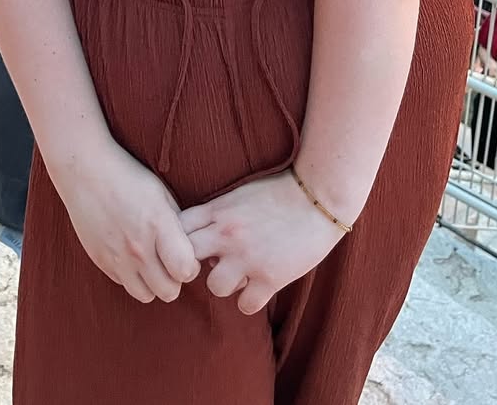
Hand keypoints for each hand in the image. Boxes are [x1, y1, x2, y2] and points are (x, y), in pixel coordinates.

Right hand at [48, 139, 199, 304]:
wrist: (85, 171)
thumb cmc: (128, 176)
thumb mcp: (161, 194)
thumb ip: (177, 225)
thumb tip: (190, 250)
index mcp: (157, 225)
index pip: (185, 271)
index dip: (192, 267)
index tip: (188, 255)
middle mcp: (137, 247)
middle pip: (168, 291)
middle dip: (175, 279)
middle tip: (171, 261)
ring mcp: (116, 257)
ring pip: (145, 295)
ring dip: (153, 283)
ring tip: (152, 262)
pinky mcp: (100, 260)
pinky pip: (124, 283)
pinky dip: (132, 276)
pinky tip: (131, 255)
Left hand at [180, 171, 346, 315]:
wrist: (319, 196)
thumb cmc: (280, 192)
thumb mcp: (241, 193)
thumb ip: (218, 214)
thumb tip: (202, 241)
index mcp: (219, 210)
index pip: (177, 229)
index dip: (177, 241)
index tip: (187, 246)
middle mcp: (227, 234)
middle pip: (186, 259)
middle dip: (193, 266)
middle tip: (208, 266)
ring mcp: (247, 257)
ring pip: (214, 287)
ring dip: (226, 284)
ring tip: (240, 275)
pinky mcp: (270, 277)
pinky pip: (244, 305)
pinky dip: (250, 299)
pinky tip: (259, 287)